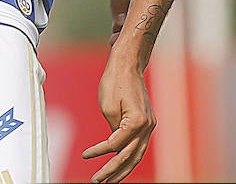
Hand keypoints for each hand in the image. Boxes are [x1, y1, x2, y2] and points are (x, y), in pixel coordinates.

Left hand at [83, 55, 155, 181]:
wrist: (128, 63)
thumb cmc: (116, 80)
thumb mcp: (108, 107)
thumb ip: (113, 131)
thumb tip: (113, 146)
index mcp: (137, 122)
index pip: (116, 145)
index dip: (99, 152)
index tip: (85, 156)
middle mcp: (147, 127)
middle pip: (129, 156)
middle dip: (113, 171)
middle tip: (98, 181)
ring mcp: (149, 125)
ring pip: (137, 155)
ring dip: (123, 169)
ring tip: (110, 180)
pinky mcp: (147, 123)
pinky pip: (138, 145)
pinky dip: (129, 156)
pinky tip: (119, 164)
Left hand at [91, 0, 138, 44]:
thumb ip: (118, 2)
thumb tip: (121, 24)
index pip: (143, 16)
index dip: (133, 31)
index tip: (119, 44)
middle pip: (139, 15)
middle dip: (128, 30)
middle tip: (113, 44)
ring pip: (132, 9)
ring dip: (124, 22)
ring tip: (114, 38)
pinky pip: (125, 1)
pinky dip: (121, 12)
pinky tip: (117, 23)